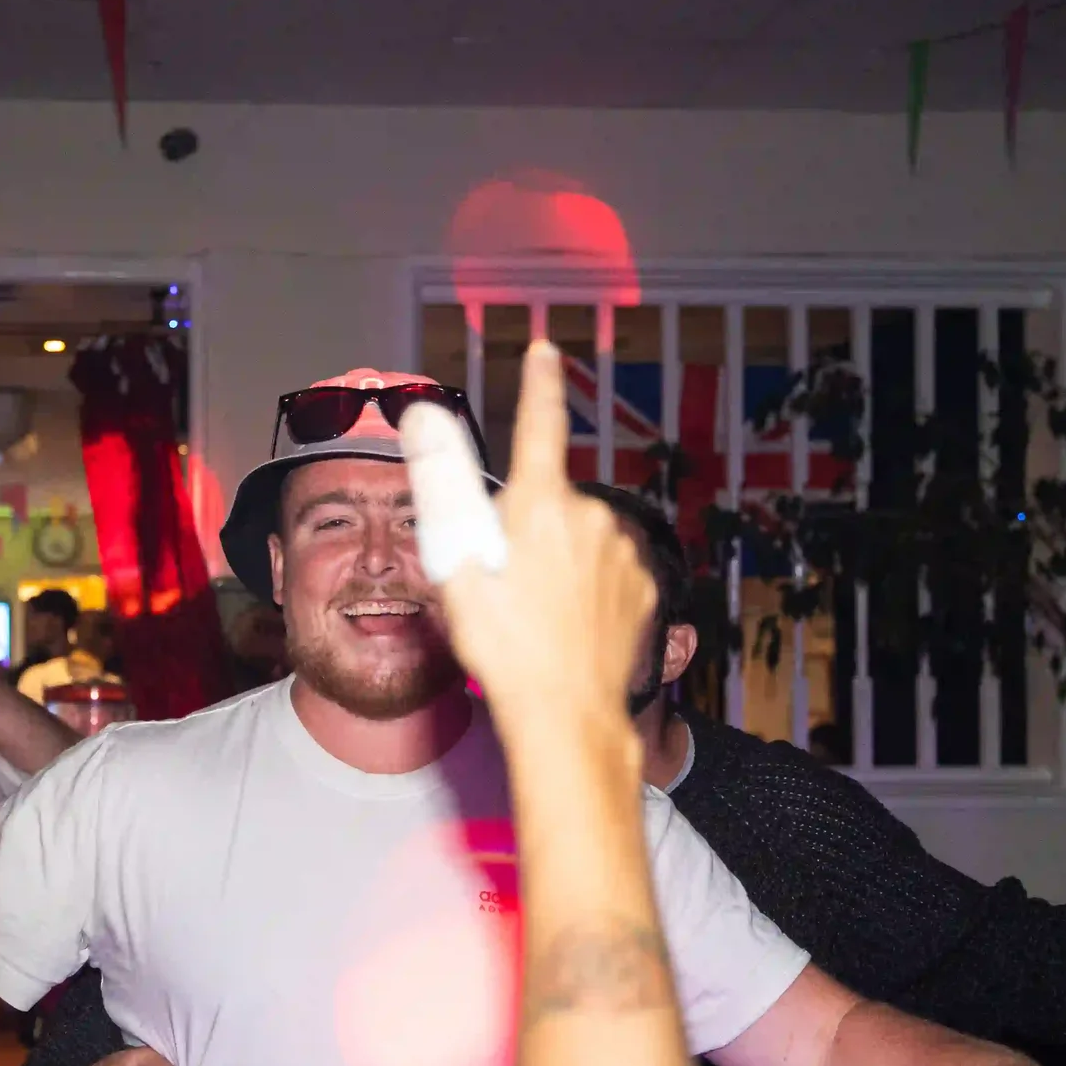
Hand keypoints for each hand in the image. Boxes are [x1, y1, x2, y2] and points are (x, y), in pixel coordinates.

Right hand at [407, 339, 653, 728]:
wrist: (567, 715)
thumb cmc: (503, 644)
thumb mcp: (457, 563)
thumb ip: (443, 483)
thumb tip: (424, 418)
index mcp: (542, 504)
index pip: (540, 425)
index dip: (539, 384)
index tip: (545, 350)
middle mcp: (591, 516)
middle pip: (549, 503)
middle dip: (526, 530)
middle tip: (502, 585)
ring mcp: (622, 552)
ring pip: (578, 539)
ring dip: (557, 563)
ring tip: (535, 617)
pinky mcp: (641, 585)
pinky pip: (605, 572)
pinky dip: (586, 590)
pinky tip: (568, 627)